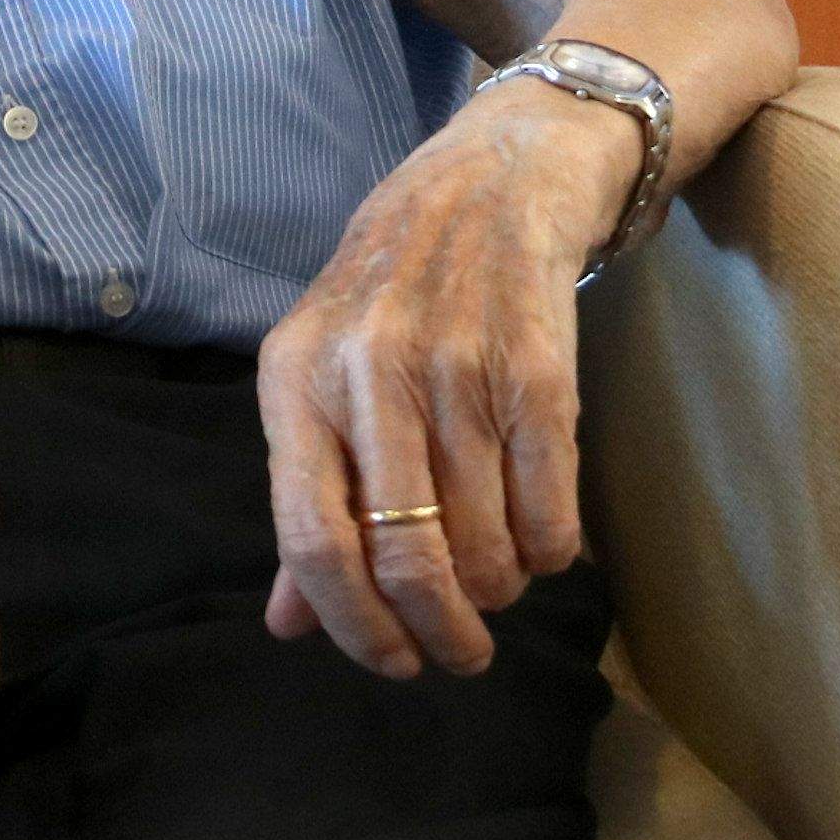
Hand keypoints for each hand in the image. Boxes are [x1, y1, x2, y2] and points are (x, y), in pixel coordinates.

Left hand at [255, 88, 630, 678]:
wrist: (492, 175)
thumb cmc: (393, 291)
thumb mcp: (322, 373)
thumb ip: (307, 496)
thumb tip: (288, 625)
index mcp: (295, 379)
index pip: (311, 539)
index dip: (353, 626)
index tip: (392, 664)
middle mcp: (369, 371)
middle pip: (404, 557)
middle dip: (441, 634)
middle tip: (462, 654)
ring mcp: (456, 367)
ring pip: (484, 544)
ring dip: (499, 591)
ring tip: (501, 581)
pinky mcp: (539, 366)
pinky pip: (549, 510)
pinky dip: (551, 553)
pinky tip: (544, 542)